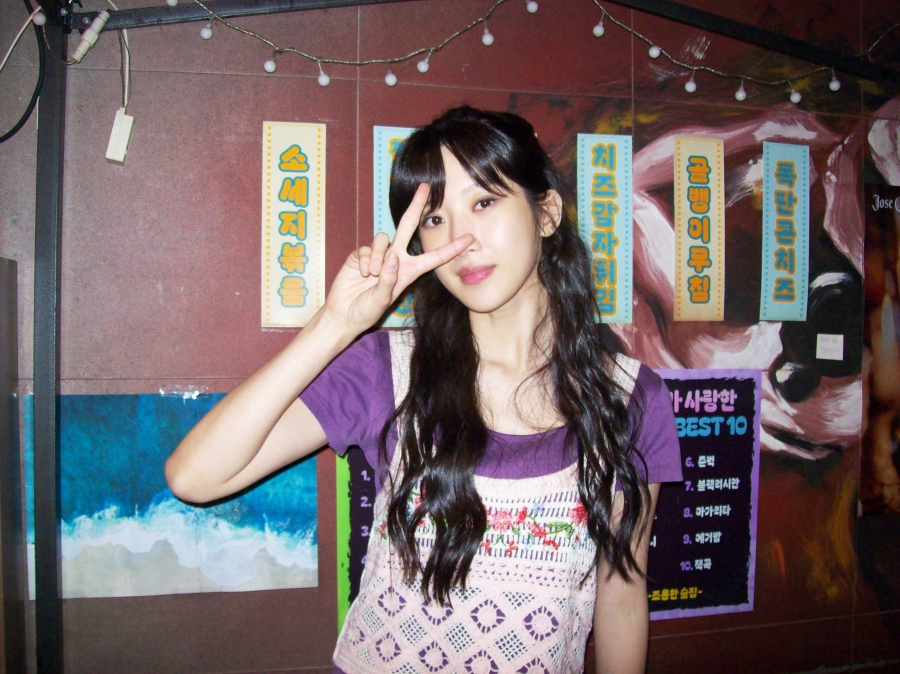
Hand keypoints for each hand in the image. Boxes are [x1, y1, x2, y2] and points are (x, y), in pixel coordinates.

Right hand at [322, 184, 472, 334]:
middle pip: (408, 226)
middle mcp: (396, 259)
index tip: (470, 238)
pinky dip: (366, 261)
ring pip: (383, 238)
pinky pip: (367, 248)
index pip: (434, 257)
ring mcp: (379, 255)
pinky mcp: (362, 254)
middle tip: (425, 187)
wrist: (344, 313)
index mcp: (409, 271)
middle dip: (416, 206)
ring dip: (379, 256)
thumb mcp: (381, 300)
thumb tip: (392, 258)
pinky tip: (362, 274)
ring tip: (372, 275)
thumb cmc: (366, 310)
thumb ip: (388, 281)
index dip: (452, 248)